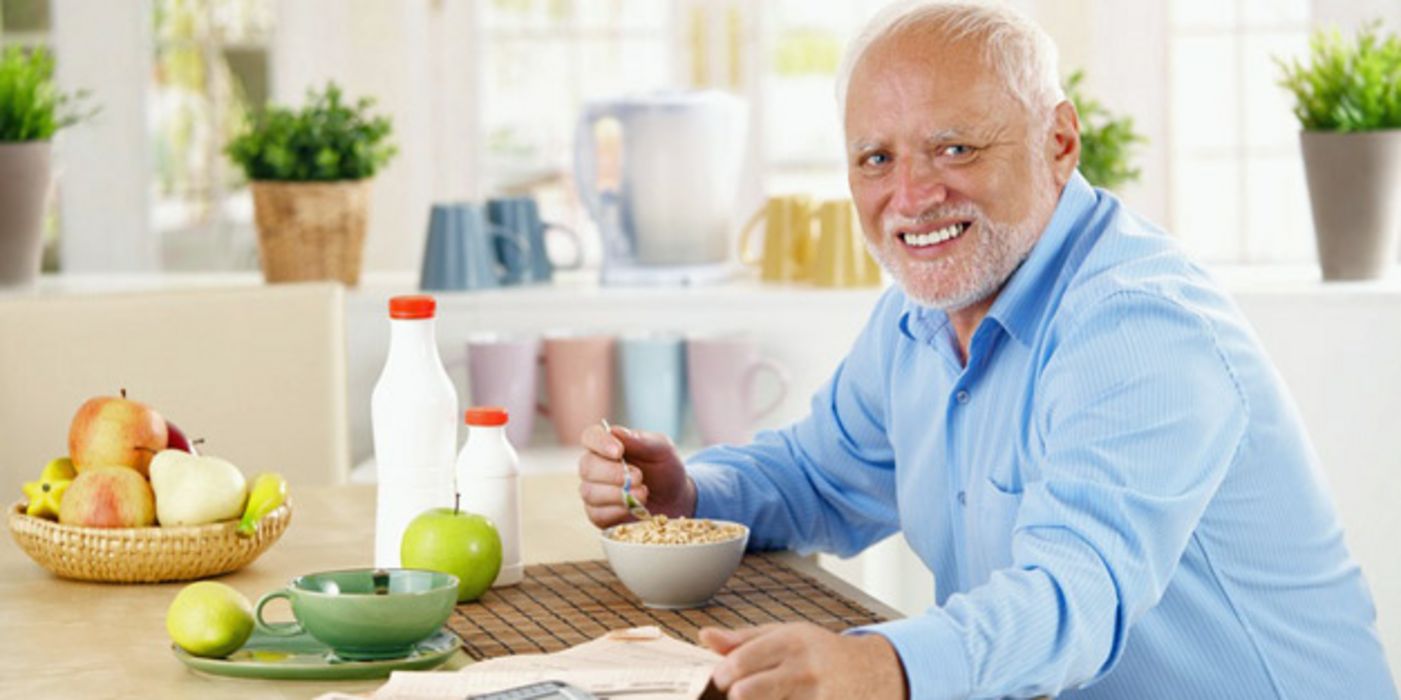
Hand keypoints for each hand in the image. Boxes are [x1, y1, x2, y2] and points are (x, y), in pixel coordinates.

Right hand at [576, 423, 694, 528]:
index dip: (600, 443)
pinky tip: (631, 507)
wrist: (675, 501)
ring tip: (643, 493)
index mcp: (607, 445)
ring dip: (617, 494)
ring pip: (589, 492)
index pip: (590, 437)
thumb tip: (616, 431)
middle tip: (639, 477)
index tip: (619, 452)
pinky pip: (597, 514)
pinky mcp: (598, 515)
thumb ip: (641, 441)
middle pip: (587, 466)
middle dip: (613, 473)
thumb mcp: (662, 450)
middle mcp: (595, 467)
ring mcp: (594, 492)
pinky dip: (615, 511)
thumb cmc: (665, 470)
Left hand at [700, 622, 906, 699]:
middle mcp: (803, 670)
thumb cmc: (820, 653)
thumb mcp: (785, 635)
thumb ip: (743, 639)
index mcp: (790, 643)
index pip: (741, 661)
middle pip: (746, 693)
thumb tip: (704, 636)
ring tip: (769, 695)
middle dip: (738, 695)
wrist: (871, 673)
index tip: (723, 678)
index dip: (723, 673)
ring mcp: (815, 697)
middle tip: (742, 692)